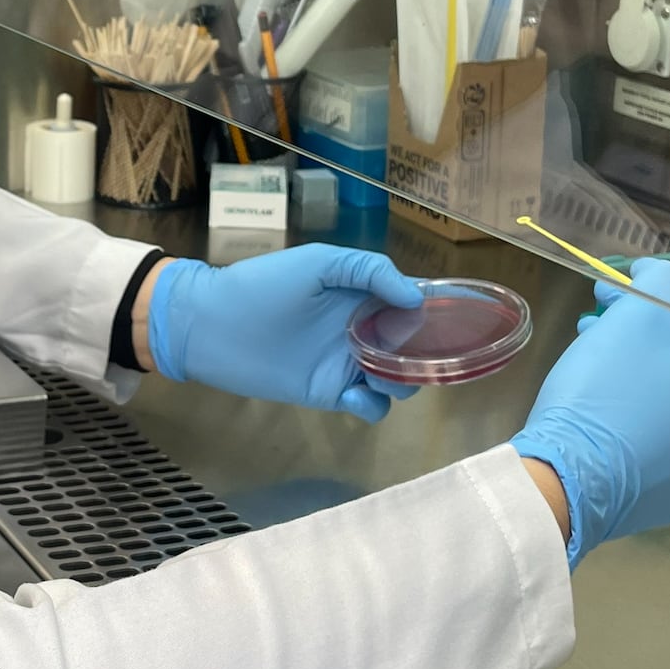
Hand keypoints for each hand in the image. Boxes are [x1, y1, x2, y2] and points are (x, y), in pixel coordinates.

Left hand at [143, 245, 423, 419]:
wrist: (211, 325)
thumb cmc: (262, 284)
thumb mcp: (318, 263)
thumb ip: (369, 271)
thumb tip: (416, 299)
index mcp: (362, 293)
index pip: (412, 302)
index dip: (437, 312)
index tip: (459, 322)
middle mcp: (361, 327)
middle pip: (413, 347)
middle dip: (424, 354)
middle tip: (418, 356)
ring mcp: (347, 361)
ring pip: (398, 379)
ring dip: (404, 380)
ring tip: (384, 374)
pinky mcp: (330, 392)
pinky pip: (369, 405)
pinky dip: (373, 404)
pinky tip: (355, 393)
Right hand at [511, 258, 669, 566]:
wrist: (569, 484)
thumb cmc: (611, 392)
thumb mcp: (639, 316)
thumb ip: (664, 281)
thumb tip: (667, 278)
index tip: (631, 277)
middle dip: (651, 326)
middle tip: (604, 310)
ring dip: (640, 363)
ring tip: (592, 347)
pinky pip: (662, 436)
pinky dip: (637, 408)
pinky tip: (599, 399)